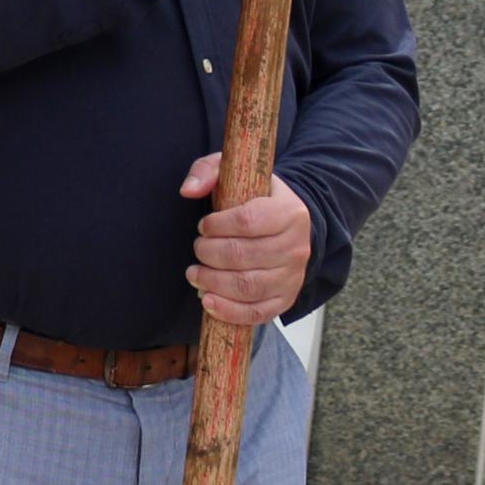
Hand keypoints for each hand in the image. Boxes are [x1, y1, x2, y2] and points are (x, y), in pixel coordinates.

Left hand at [179, 152, 312, 326]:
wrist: (288, 224)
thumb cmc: (256, 198)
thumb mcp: (235, 172)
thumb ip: (208, 171)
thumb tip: (189, 190)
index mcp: (289, 212)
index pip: (248, 221)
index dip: (217, 225)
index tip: (204, 225)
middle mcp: (296, 246)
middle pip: (244, 256)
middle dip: (209, 254)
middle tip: (198, 249)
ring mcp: (292, 276)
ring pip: (249, 286)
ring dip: (213, 282)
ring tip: (195, 274)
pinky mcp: (285, 298)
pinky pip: (258, 313)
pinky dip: (230, 311)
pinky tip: (208, 301)